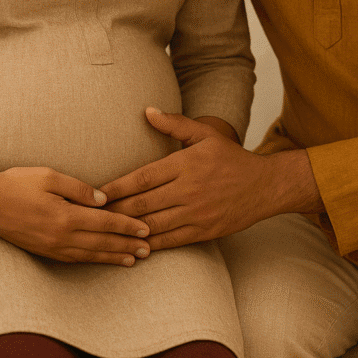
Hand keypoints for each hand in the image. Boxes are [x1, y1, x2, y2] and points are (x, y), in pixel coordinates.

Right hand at [0, 166, 150, 265]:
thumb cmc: (17, 183)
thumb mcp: (49, 176)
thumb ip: (79, 188)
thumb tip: (104, 200)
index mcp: (65, 216)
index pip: (105, 223)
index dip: (127, 227)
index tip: (146, 229)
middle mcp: (61, 237)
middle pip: (102, 244)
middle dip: (127, 247)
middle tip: (148, 250)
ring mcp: (51, 247)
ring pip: (90, 256)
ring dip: (112, 257)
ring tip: (132, 260)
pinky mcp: (43, 251)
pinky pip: (74, 259)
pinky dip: (92, 260)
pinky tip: (102, 259)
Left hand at [101, 108, 291, 248]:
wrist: (264, 186)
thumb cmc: (231, 158)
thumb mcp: (205, 134)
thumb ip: (175, 124)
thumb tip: (148, 111)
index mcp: (185, 164)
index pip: (142, 178)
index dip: (116, 188)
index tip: (96, 194)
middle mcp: (188, 189)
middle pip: (142, 204)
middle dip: (114, 211)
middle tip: (92, 216)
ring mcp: (196, 212)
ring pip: (153, 225)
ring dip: (128, 230)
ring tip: (106, 232)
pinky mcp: (203, 231)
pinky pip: (170, 240)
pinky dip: (150, 245)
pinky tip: (134, 246)